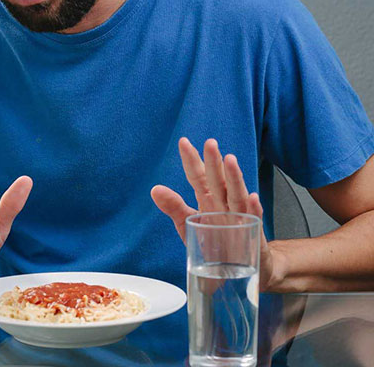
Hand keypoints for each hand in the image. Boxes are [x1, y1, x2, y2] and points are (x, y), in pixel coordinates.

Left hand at [151, 137, 275, 290]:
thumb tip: (155, 189)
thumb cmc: (214, 243)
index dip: (191, 160)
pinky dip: (254, 209)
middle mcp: (223, 204)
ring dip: (234, 177)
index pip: (197, 176)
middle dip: (213, 161)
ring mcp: (239, 217)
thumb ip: (173, 207)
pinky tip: (253, 198)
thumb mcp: (188, 225)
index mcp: (207, 199)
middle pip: (217, 180)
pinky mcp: (252, 233)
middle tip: (210, 143)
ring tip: (230, 161)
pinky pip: (254, 220)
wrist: (240, 267)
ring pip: (236, 194)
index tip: (183, 142)